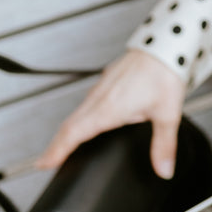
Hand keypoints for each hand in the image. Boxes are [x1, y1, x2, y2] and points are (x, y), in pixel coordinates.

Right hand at [37, 49, 186, 178]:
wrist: (167, 42)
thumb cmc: (165, 72)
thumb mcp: (168, 113)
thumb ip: (164, 144)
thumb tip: (163, 169)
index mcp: (109, 108)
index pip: (73, 133)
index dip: (56, 150)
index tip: (43, 163)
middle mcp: (101, 96)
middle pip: (69, 124)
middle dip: (56, 144)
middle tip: (46, 160)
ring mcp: (103, 85)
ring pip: (78, 111)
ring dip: (68, 129)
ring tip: (64, 144)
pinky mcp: (110, 78)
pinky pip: (88, 100)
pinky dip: (82, 115)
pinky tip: (90, 118)